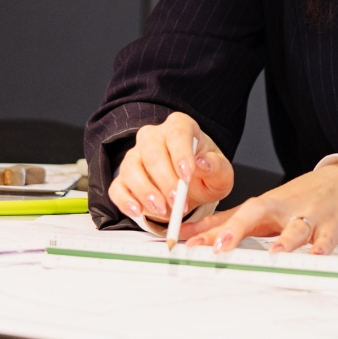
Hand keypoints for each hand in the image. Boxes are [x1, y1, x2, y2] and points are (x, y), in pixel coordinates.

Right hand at [108, 112, 234, 226]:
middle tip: (178, 201)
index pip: (177, 132)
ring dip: (146, 192)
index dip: (181, 153)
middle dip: (164, 179)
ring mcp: (135, 156)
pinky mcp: (123, 178)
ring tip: (163, 210)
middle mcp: (154, 137)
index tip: (187, 176)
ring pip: (131, 168)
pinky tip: (138, 211)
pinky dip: (125, 201)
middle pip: (152, 151)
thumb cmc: (205, 174)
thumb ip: (217, 167)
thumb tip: (203, 163)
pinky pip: (117, 187)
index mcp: (180, 127)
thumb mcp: (221, 173)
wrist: (191, 188)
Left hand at [186, 161, 337, 254]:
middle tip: (220, 246)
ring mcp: (307, 217)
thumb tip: (187, 234)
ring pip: (296, 228)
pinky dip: (323, 248)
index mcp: (262, 207)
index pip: (231, 218)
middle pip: (257, 214)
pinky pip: (327, 239)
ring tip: (275, 253)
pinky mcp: (331, 227)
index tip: (191, 246)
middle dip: (237, 229)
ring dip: (285, 240)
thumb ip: (223, 223)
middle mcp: (282, 210)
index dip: (210, 233)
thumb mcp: (258, 209)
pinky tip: (317, 257)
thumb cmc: (296, 199)